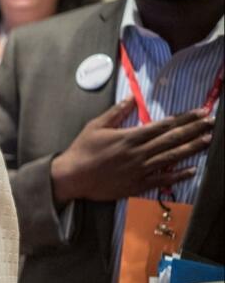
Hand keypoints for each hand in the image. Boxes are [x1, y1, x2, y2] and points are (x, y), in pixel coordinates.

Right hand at [51, 99, 213, 204]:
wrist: (72, 177)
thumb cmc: (82, 150)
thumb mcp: (95, 126)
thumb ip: (116, 112)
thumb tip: (132, 98)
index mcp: (129, 136)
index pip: (163, 125)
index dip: (184, 118)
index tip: (199, 111)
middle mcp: (139, 152)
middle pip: (172, 139)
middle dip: (194, 129)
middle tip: (210, 122)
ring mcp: (140, 170)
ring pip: (171, 157)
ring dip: (191, 148)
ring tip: (207, 140)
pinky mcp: (137, 184)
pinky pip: (162, 179)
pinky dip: (178, 174)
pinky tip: (192, 169)